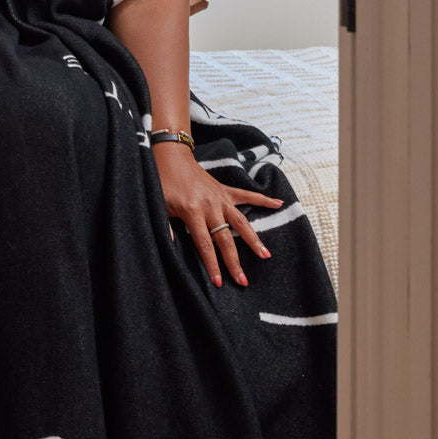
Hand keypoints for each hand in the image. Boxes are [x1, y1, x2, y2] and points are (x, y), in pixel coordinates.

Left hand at [154, 143, 282, 286]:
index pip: (204, 245)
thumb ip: (165, 227)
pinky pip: (247, 196)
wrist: (171, 157)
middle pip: (225, 239)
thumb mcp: (158, 205)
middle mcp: (210, 206)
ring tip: (266, 255)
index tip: (218, 282)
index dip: (212, 265)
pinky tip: (279, 204)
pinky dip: (263, 200)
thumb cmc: (162, 183)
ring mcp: (220, 198)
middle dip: (234, 262)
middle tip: (243, 281)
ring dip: (253, 239)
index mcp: (192, 212)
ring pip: (241, 222)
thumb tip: (169, 247)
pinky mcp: (225, 190)